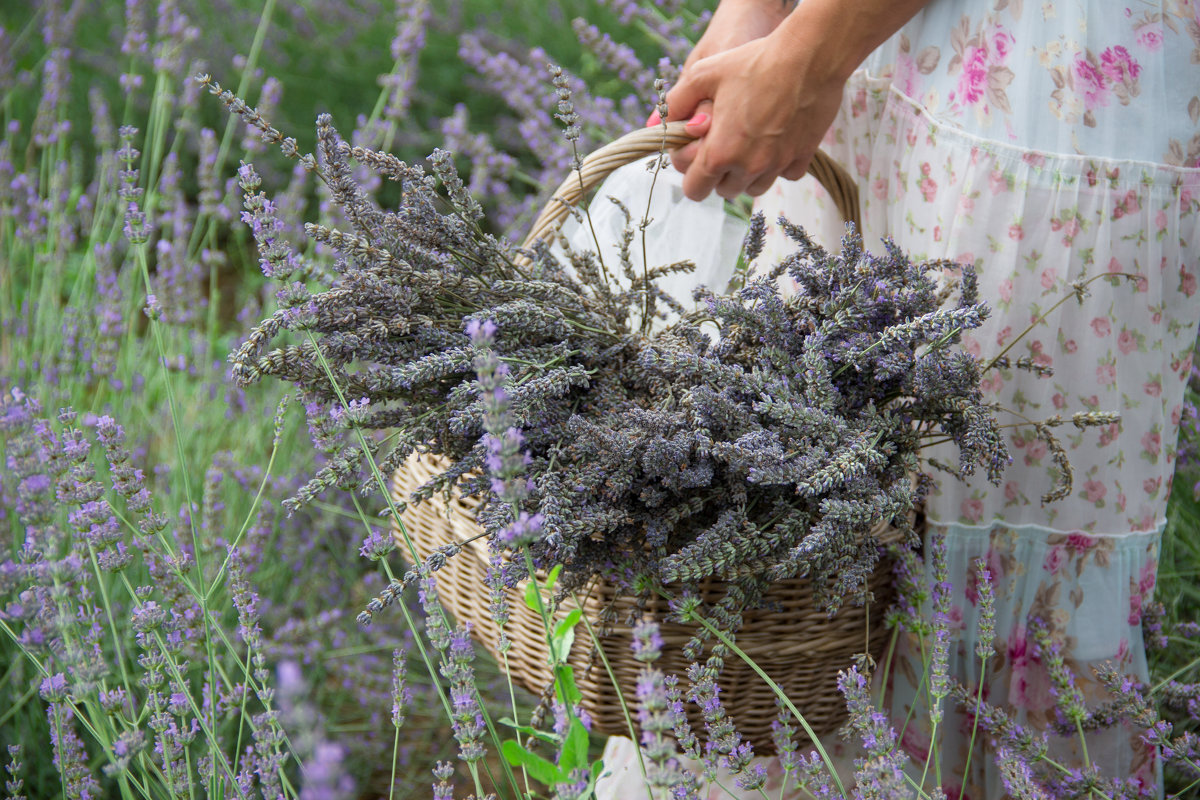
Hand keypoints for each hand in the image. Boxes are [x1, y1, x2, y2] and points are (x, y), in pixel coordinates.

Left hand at [662, 0, 931, 201]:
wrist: (809, 56)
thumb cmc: (754, 62)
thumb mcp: (704, 73)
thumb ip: (677, 101)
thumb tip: (657, 123)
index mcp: (719, 151)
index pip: (695, 190)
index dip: (692, 180)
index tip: (696, 166)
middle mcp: (748, 166)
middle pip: (726, 190)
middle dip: (720, 175)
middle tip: (723, 148)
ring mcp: (777, 164)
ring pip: (755, 188)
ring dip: (748, 174)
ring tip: (748, 147)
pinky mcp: (802, 157)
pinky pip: (786, 175)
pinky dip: (780, 165)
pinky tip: (777, 143)